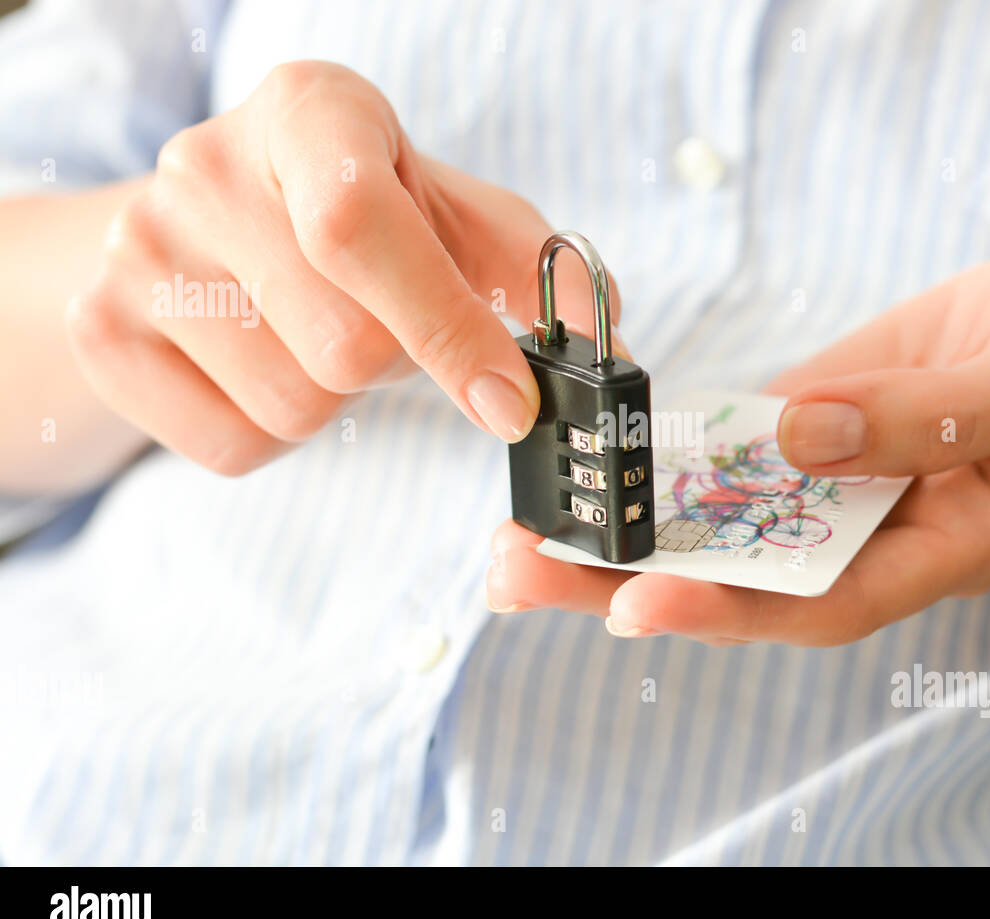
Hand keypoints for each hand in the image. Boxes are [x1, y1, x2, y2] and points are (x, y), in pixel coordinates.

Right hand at [66, 61, 616, 474]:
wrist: (213, 222)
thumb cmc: (356, 214)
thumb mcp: (446, 209)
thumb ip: (530, 266)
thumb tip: (602, 336)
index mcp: (308, 114)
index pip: (360, 230)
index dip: (445, 330)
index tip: (510, 405)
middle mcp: (203, 169)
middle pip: (342, 350)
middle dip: (391, 365)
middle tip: (378, 321)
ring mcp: (135, 253)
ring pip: (292, 408)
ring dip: (335, 400)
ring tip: (314, 333)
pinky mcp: (102, 332)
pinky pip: (232, 446)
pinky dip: (274, 433)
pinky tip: (263, 364)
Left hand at [486, 259, 989, 645]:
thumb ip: (925, 418)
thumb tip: (799, 435)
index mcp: (937, 547)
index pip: (820, 601)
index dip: (727, 608)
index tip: (634, 603)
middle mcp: (869, 533)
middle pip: (741, 580)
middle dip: (629, 583)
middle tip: (518, 574)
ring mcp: (830, 484)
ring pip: (718, 524)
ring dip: (620, 530)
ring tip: (517, 533)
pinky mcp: (806, 429)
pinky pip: (728, 456)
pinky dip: (659, 463)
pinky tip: (589, 459)